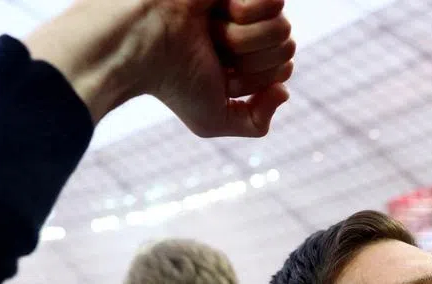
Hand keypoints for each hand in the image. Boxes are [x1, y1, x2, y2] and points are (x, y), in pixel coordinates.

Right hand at [26, 0, 293, 137]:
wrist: (143, 44)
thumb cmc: (172, 83)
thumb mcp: (213, 120)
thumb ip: (256, 123)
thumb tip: (284, 91)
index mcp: (244, 59)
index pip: (284, 70)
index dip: (256, 81)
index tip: (221, 78)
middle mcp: (246, 28)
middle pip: (288, 48)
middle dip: (251, 60)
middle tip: (213, 52)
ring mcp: (243, 1)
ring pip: (283, 26)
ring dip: (245, 38)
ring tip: (210, 32)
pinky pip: (276, 1)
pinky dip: (248, 12)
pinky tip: (216, 11)